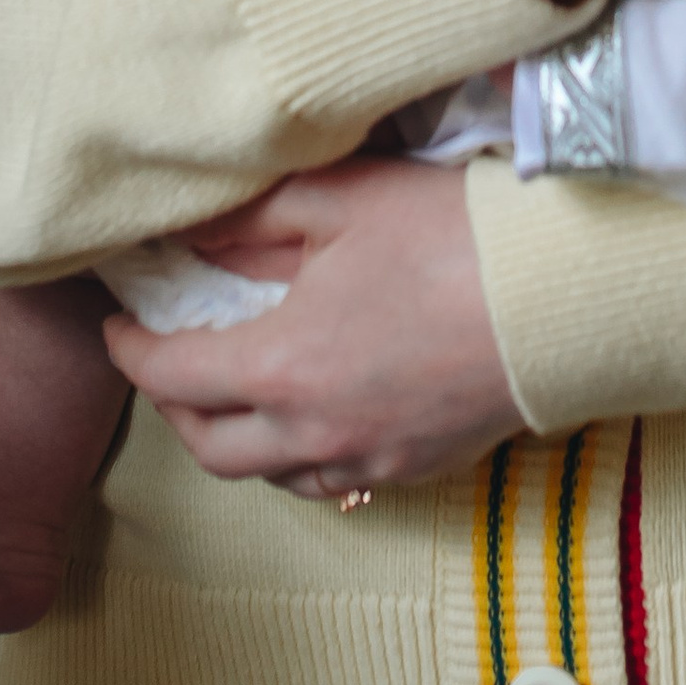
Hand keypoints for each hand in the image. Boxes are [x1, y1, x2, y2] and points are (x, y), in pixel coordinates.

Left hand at [104, 160, 521, 500]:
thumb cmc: (456, 236)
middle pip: (211, 447)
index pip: (173, 375)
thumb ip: (256, 217)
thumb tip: (191, 232)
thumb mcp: (344, 201)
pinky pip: (332, 483)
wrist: (567, 295)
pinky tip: (311, 419)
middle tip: (167, 362)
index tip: (118, 325)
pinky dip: (299, 460)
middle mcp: (314, 430)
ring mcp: (369, 458)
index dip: (132, 351)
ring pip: (271, 476)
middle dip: (174, 407)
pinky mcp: (417, 467)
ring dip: (237, 440)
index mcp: (282, 365)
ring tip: (235, 391)